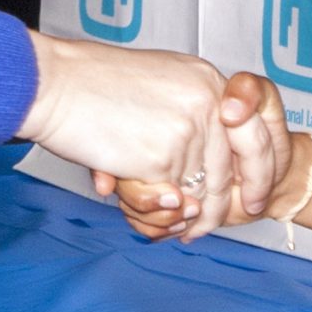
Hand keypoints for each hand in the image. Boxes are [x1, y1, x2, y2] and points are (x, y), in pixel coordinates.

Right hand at [101, 69, 293, 242]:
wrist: (55, 84)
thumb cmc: (90, 86)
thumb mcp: (154, 84)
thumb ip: (182, 113)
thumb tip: (194, 160)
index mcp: (207, 80)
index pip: (251, 134)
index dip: (257, 171)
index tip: (251, 198)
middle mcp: (208, 101)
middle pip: (232, 168)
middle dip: (223, 205)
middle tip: (209, 227)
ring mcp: (190, 129)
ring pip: (206, 190)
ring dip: (194, 217)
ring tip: (185, 231)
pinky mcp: (165, 156)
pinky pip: (175, 198)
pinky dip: (166, 215)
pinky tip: (163, 223)